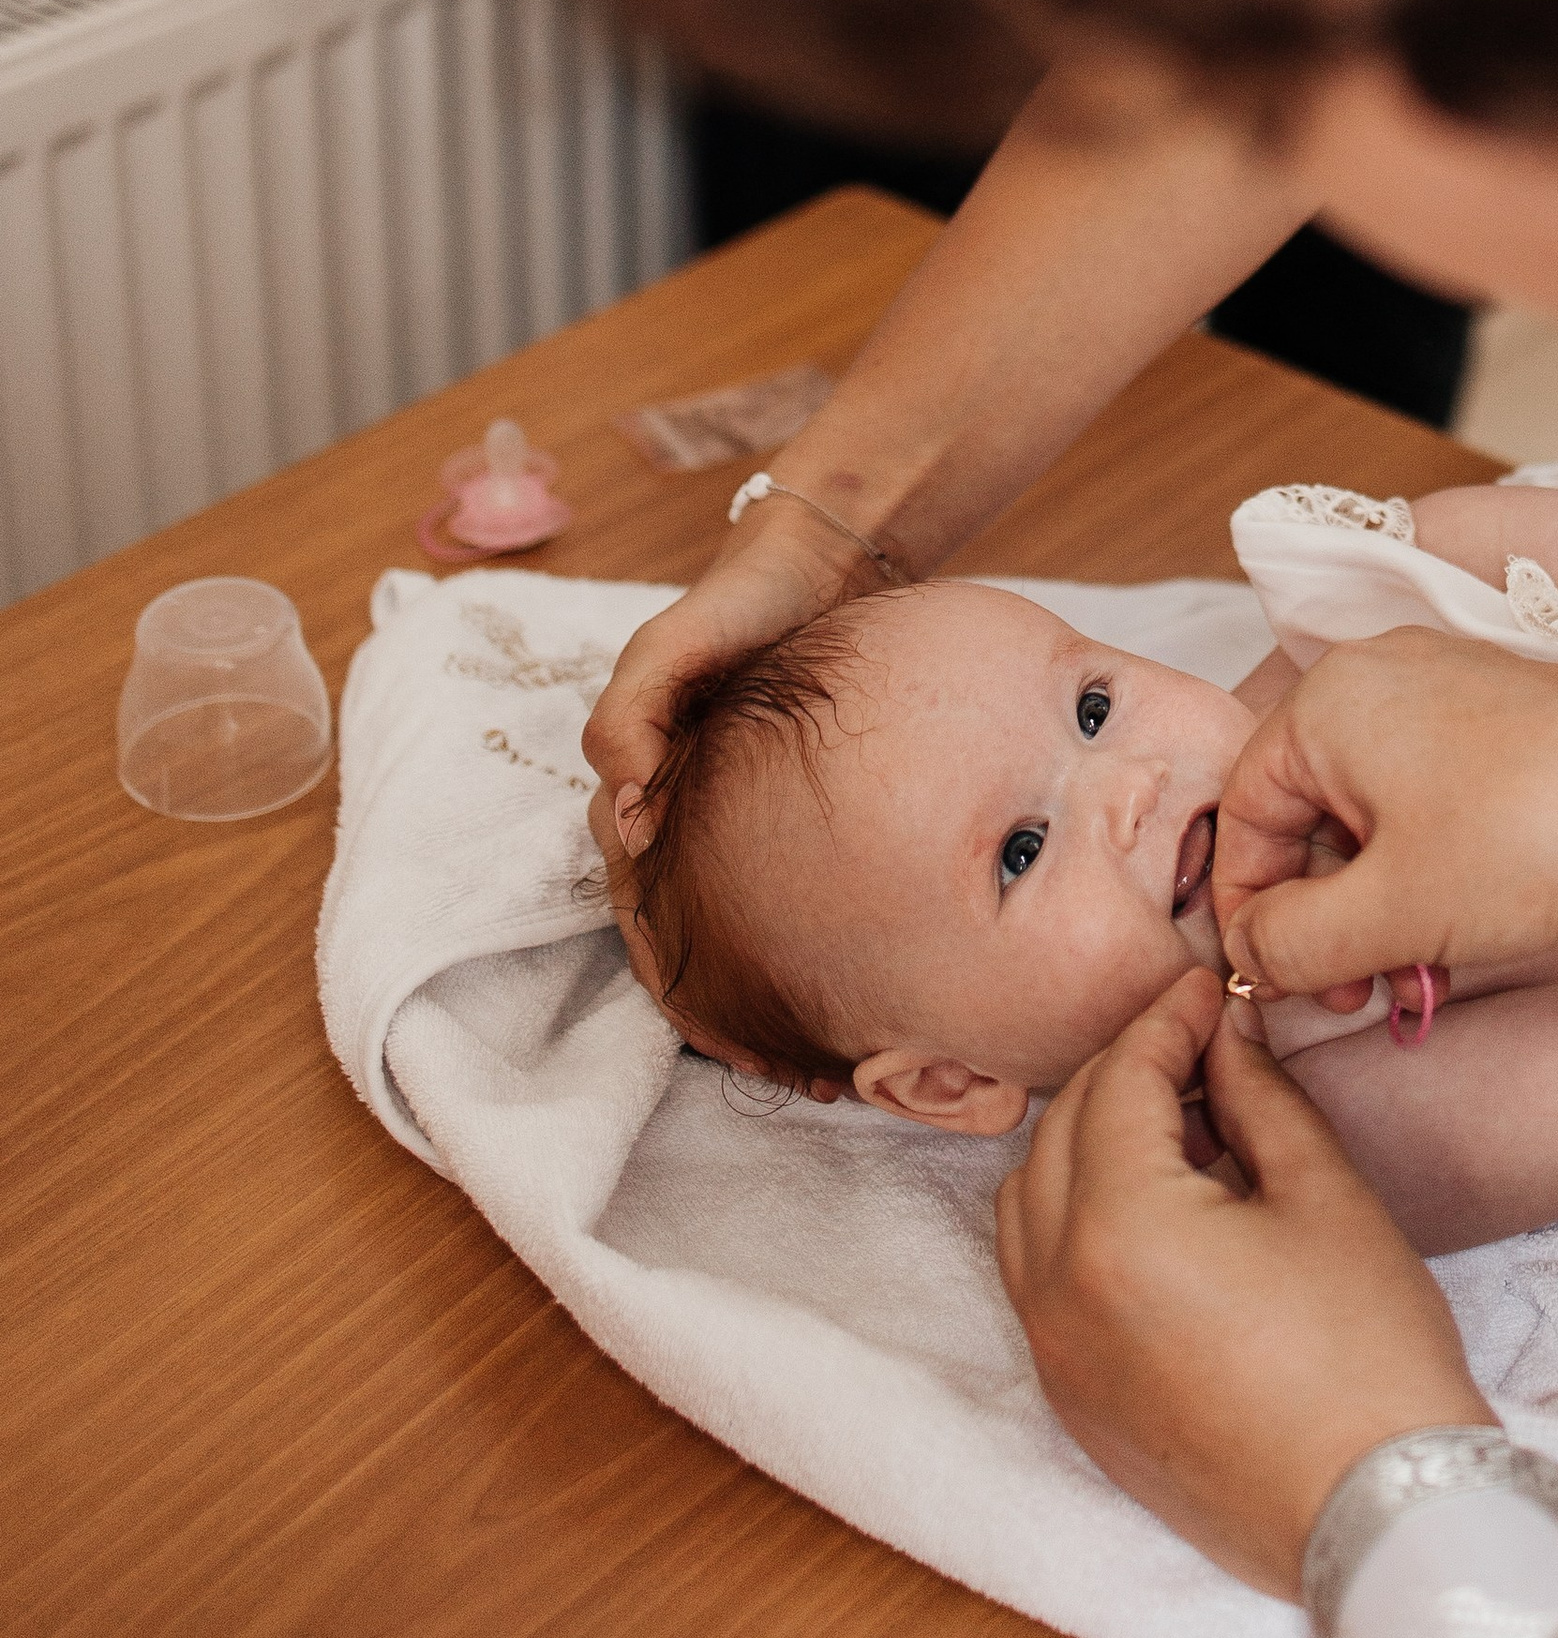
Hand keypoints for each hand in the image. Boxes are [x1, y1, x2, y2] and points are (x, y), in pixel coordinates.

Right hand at [581, 486, 894, 1064]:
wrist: (819, 561)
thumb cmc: (739, 603)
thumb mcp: (673, 641)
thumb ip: (635, 703)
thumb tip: (621, 785)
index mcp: (642, 787)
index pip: (637, 902)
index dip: (667, 974)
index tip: (713, 1039)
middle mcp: (681, 810)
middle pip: (686, 933)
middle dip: (724, 1014)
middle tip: (784, 1076)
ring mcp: (733, 811)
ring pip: (736, 923)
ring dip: (764, 997)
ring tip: (819, 1065)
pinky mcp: (787, 806)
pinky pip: (787, 889)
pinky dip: (809, 946)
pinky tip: (856, 990)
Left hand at [996, 971, 1491, 1594]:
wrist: (1380, 1518)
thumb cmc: (1369, 1355)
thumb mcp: (1324, 1197)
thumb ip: (1257, 1098)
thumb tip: (1224, 1036)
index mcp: (1117, 1227)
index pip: (1116, 1081)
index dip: (1165, 1021)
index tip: (1208, 992)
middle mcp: (1056, 1290)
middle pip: (1060, 1132)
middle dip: (1123, 1074)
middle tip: (1200, 1048)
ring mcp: (1055, 1354)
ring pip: (1029, 1204)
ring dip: (1087, 1145)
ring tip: (1178, 1130)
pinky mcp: (1074, 1403)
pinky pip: (1038, 1278)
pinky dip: (1076, 1222)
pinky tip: (1159, 1213)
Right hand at [1212, 626, 1557, 1004]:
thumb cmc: (1536, 839)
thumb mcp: (1391, 911)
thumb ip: (1292, 942)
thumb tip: (1249, 955)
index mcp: (1330, 702)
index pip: (1243, 813)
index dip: (1250, 911)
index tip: (1275, 984)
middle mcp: (1382, 681)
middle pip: (1308, 814)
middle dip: (1323, 917)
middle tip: (1353, 994)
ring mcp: (1449, 698)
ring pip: (1375, 819)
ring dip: (1379, 909)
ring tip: (1416, 979)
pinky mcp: (1507, 730)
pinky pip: (1433, 807)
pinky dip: (1430, 876)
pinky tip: (1458, 940)